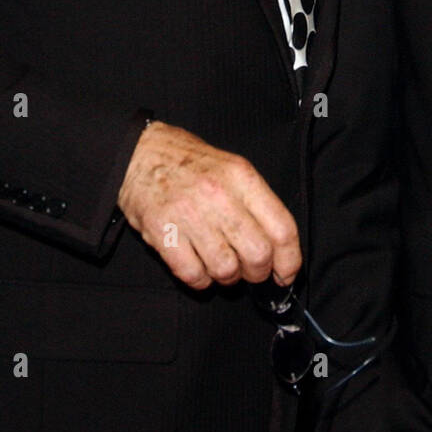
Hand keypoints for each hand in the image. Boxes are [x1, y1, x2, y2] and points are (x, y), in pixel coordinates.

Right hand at [117, 120, 301, 289]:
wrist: (141, 151)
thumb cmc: (190, 163)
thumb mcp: (232, 168)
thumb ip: (257, 204)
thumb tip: (279, 249)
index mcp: (242, 177)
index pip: (282, 228)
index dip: (289, 260)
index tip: (286, 274)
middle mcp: (218, 194)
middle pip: (258, 254)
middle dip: (258, 273)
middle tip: (249, 270)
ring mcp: (188, 213)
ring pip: (226, 269)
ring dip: (227, 277)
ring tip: (220, 264)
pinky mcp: (162, 231)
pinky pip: (193, 274)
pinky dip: (200, 279)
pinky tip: (198, 266)